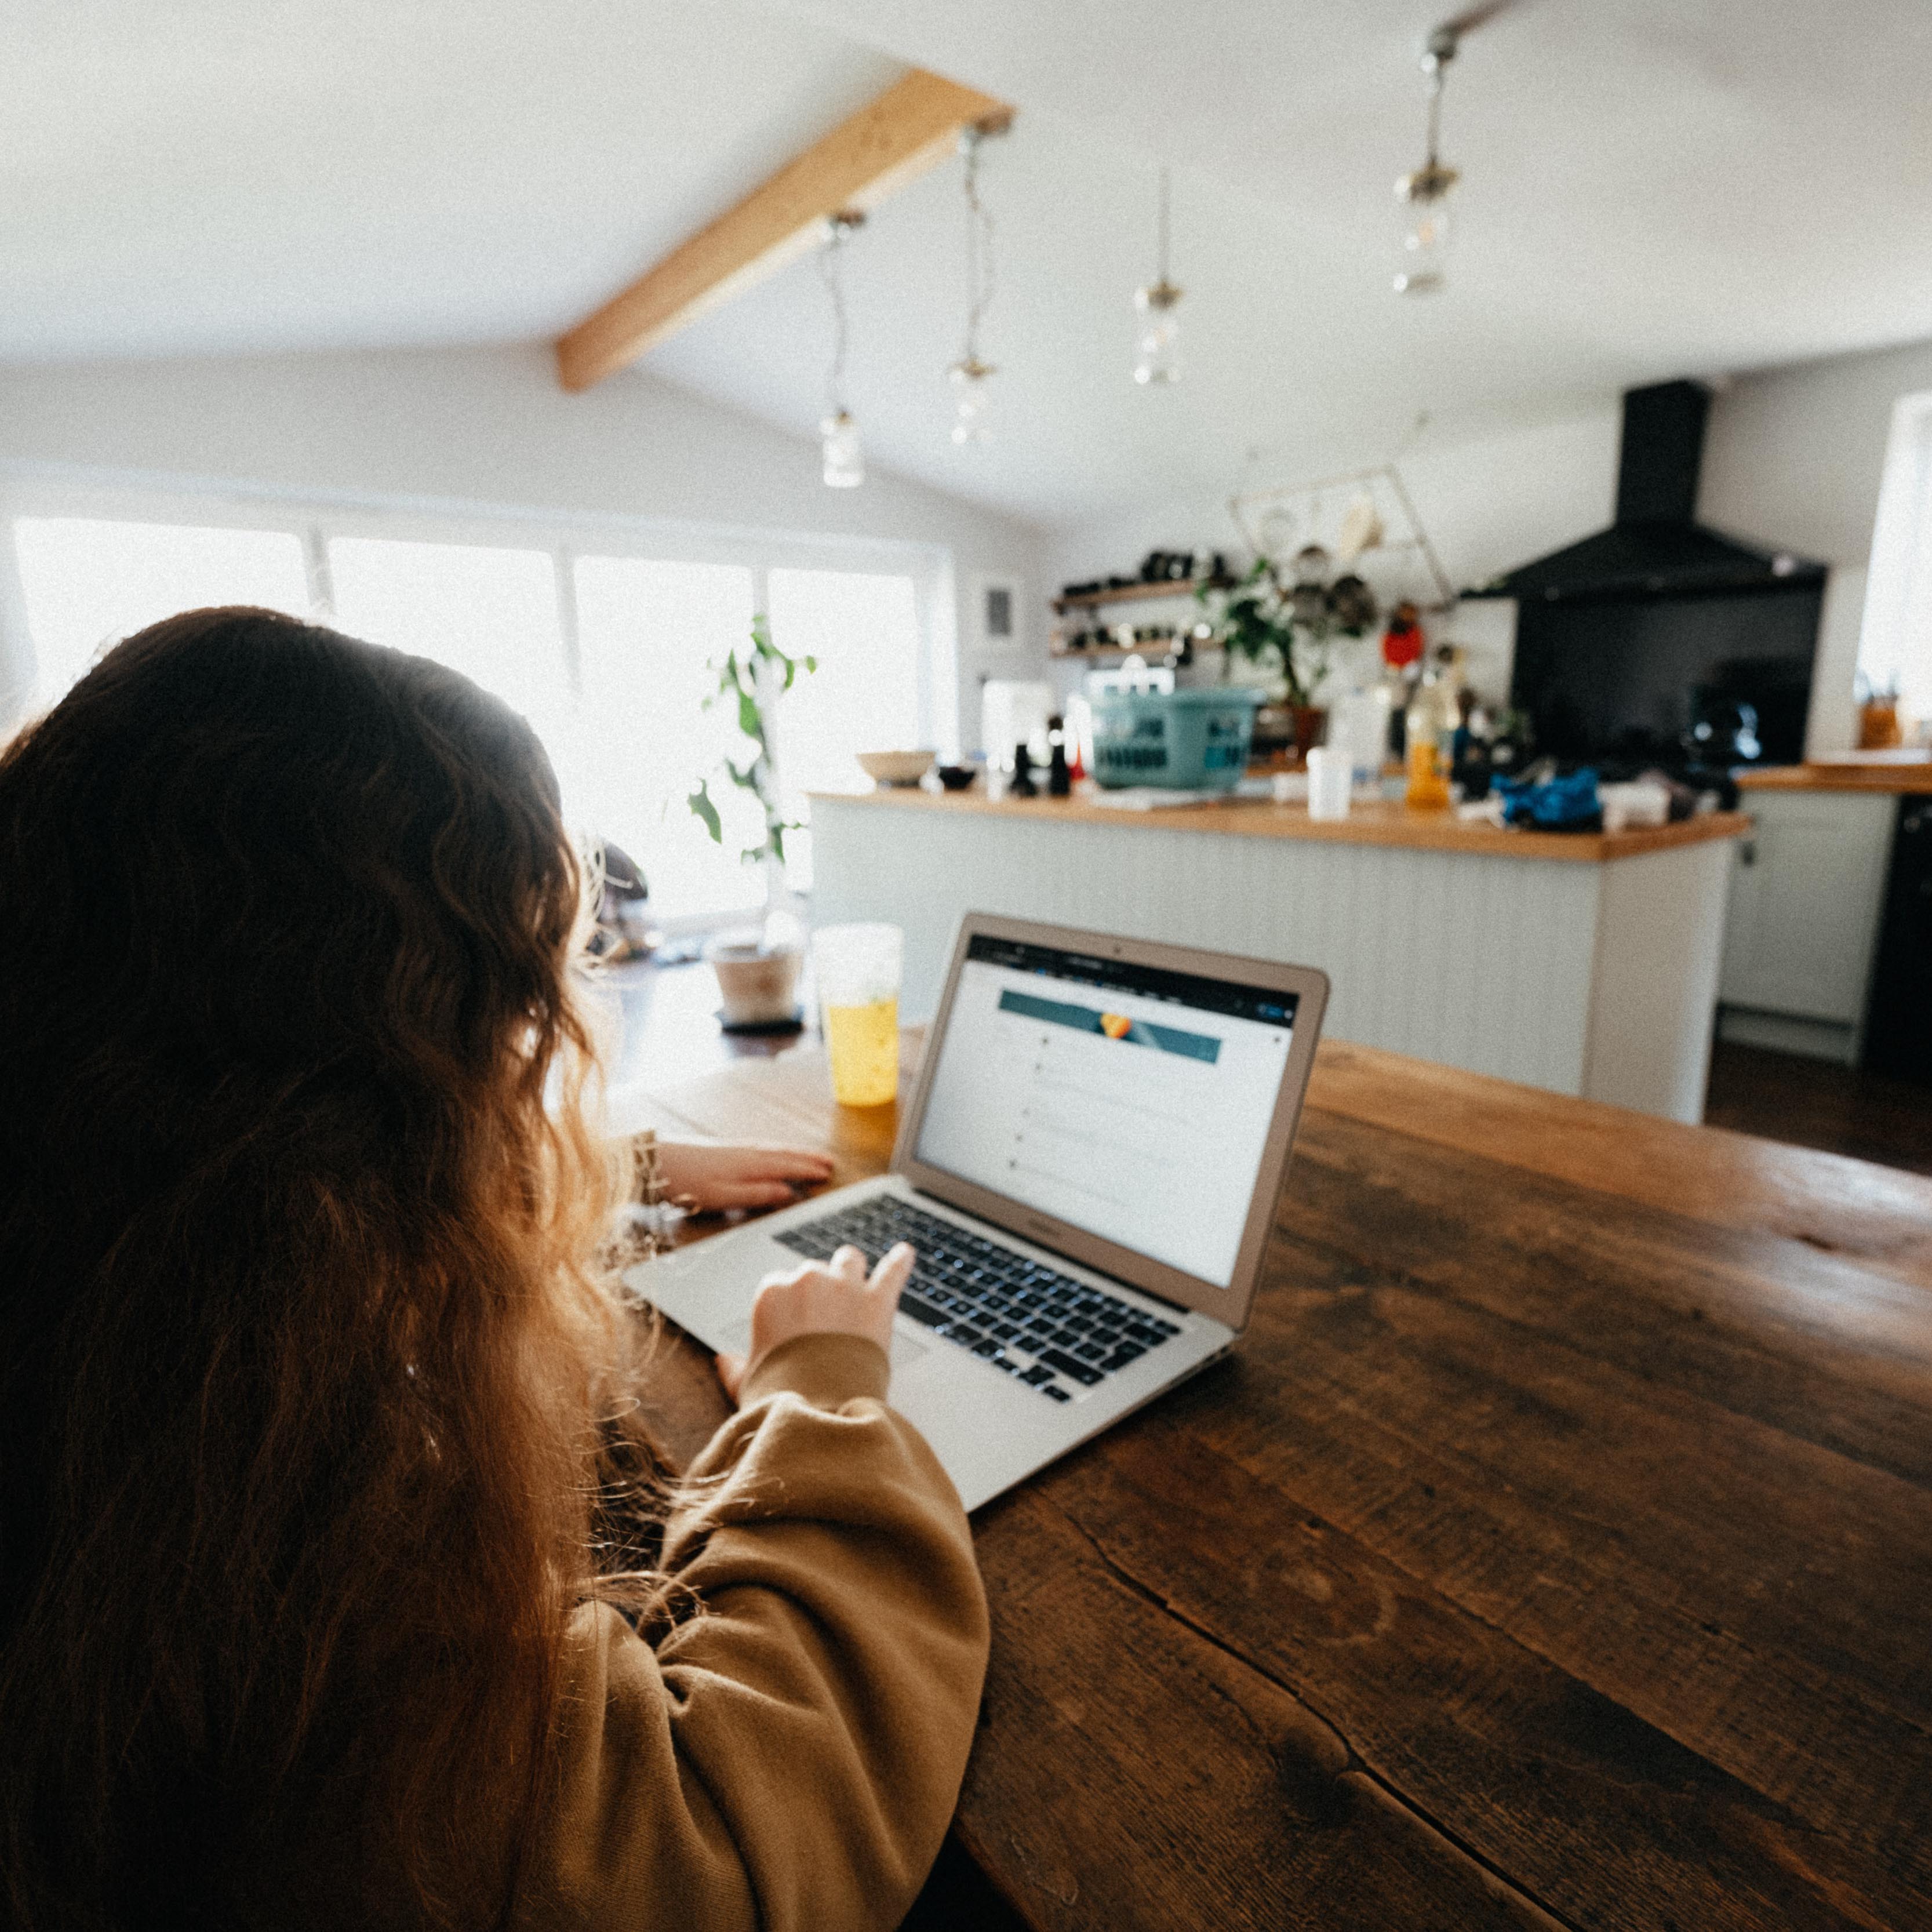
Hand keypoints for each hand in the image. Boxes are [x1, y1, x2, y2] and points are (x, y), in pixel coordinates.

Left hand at [652, 1139, 834, 1212]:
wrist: (655, 1163)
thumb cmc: (686, 1183)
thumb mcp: (724, 1196)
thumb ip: (757, 1194)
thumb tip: (788, 1192)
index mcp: (750, 1164)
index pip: (788, 1165)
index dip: (809, 1170)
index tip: (828, 1173)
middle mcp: (746, 1153)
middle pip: (784, 1154)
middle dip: (808, 1158)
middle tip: (830, 1162)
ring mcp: (735, 1150)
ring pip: (773, 1150)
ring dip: (794, 1154)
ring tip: (810, 1157)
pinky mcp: (724, 1151)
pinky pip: (762, 1149)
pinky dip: (777, 1152)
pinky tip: (774, 1155)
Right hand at [715, 1242, 911, 1403]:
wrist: (822, 1411)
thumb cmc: (782, 1397)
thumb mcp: (749, 1383)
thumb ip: (735, 1368)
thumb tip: (723, 1361)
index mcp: (772, 1294)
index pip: (780, 1283)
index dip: (789, 1303)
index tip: (794, 1321)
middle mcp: (807, 1280)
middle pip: (815, 1272)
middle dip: (819, 1290)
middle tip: (824, 1318)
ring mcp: (845, 1287)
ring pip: (849, 1260)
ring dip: (851, 1270)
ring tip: (856, 1281)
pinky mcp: (877, 1300)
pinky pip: (893, 1271)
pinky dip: (900, 1262)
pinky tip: (905, 1254)